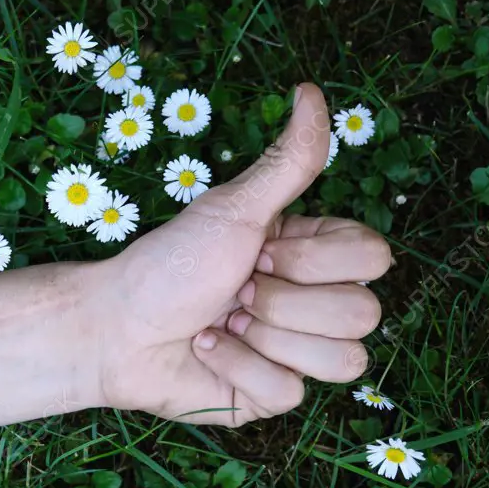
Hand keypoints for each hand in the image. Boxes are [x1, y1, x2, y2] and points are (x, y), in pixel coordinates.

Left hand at [90, 83, 391, 425]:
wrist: (114, 326)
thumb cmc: (168, 264)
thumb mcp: (231, 209)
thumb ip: (287, 163)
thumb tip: (313, 92)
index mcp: (314, 258)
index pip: (374, 259)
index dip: (312, 260)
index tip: (258, 252)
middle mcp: (315, 305)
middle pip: (363, 313)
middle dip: (282, 301)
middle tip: (234, 291)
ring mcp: (298, 355)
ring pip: (341, 361)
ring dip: (264, 337)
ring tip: (222, 322)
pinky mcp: (273, 395)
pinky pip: (288, 393)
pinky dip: (237, 367)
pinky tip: (207, 350)